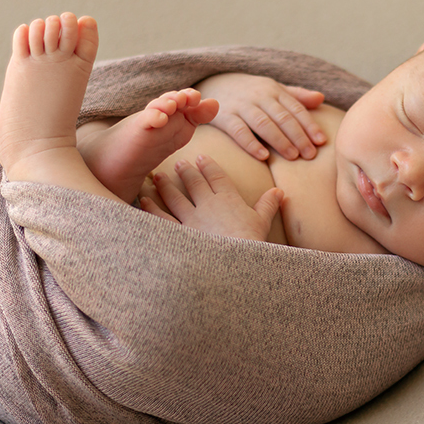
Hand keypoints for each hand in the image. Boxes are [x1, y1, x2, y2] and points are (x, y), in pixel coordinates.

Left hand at [140, 155, 283, 241]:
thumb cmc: (251, 244)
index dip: (209, 166)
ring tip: (158, 176)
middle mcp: (208, 204)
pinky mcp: (179, 233)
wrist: (235, 266)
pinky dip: (151, 208)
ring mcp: (191, 219)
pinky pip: (161, 218)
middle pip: (194, 183)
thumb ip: (268, 205)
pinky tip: (143, 200)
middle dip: (186, 171)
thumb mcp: (263, 223)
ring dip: (166, 185)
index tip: (202, 157)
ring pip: (175, 197)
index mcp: (228, 199)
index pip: (217, 177)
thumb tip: (280, 192)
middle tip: (180, 163)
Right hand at [195, 73, 326, 160]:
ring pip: (263, 123)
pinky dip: (251, 143)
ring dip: (280, 141)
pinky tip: (264, 156)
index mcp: (273, 90)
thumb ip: (296, 96)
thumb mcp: (273, 89)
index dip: (309, 125)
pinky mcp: (224, 116)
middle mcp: (259, 96)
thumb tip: (321, 99)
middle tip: (310, 155)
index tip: (321, 142)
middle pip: (282, 117)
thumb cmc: (251, 92)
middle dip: (298, 136)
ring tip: (293, 157)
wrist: (214, 82)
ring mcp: (241, 106)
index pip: (295, 108)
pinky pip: (238, 131)